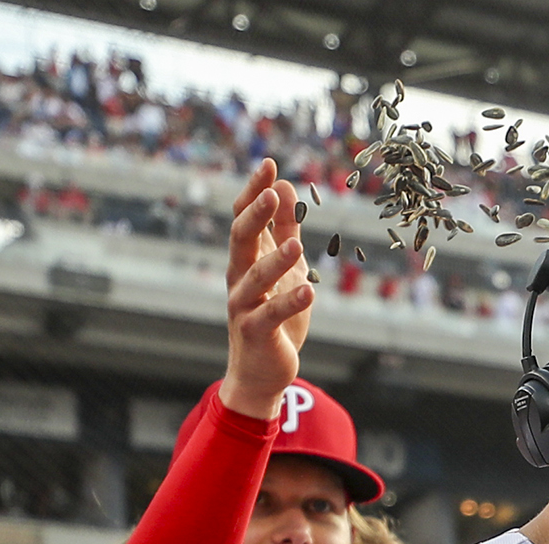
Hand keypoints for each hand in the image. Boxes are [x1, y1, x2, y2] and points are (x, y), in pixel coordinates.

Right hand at [217, 158, 311, 419]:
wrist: (260, 373)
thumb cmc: (273, 318)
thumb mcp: (285, 268)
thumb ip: (284, 230)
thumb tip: (286, 186)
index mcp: (246, 260)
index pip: (244, 219)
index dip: (254, 192)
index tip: (269, 164)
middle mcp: (239, 279)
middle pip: (241, 241)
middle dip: (254, 216)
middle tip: (270, 191)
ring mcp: (244, 307)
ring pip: (255, 279)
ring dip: (274, 261)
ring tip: (295, 246)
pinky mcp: (256, 334)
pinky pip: (271, 315)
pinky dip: (289, 303)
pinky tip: (309, 291)